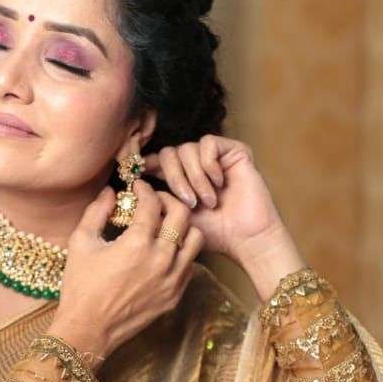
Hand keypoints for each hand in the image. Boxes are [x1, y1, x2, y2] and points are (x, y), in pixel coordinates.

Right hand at [49, 183, 204, 359]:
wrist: (88, 329)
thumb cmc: (80, 286)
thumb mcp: (81, 243)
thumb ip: (96, 211)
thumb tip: (109, 191)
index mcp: (137, 244)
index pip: (152, 203)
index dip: (145, 189)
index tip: (138, 187)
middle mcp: (160, 259)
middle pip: (182, 214)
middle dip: (169, 200)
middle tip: (156, 201)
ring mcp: (172, 279)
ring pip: (195, 239)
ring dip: (182, 226)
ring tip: (166, 225)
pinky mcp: (175, 295)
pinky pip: (190, 265)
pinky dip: (182, 252)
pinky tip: (165, 251)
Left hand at [141, 135, 284, 264]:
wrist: (245, 237)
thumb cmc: (214, 233)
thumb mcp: (177, 217)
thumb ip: (158, 200)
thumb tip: (137, 184)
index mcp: (179, 178)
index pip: (156, 160)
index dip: (144, 164)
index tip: (137, 177)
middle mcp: (195, 165)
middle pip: (169, 153)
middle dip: (175, 178)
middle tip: (189, 202)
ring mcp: (214, 157)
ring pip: (187, 149)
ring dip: (195, 177)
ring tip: (209, 200)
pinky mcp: (233, 150)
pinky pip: (208, 144)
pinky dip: (209, 165)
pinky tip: (219, 183)